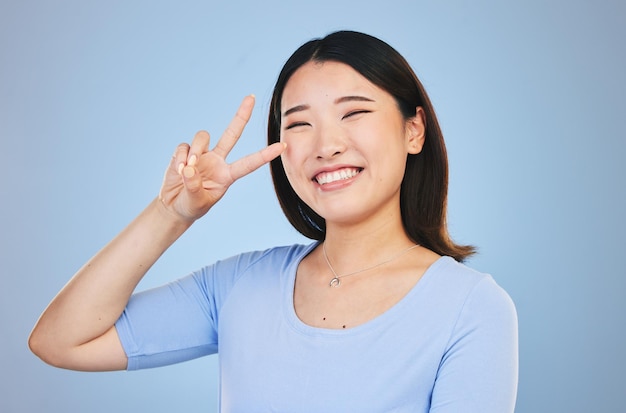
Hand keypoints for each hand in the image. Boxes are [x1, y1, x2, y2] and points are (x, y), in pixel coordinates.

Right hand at [159, 95, 284, 220]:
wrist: (175, 205)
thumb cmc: (192, 206)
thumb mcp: (196, 202)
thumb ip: (194, 187)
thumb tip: (190, 167)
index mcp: (228, 175)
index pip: (249, 163)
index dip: (265, 155)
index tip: (283, 145)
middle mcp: (218, 160)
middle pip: (232, 133)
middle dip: (241, 115)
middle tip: (252, 97)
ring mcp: (202, 154)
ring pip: (203, 137)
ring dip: (195, 151)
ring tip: (187, 169)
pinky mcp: (185, 152)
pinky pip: (184, 146)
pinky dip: (180, 157)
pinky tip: (178, 170)